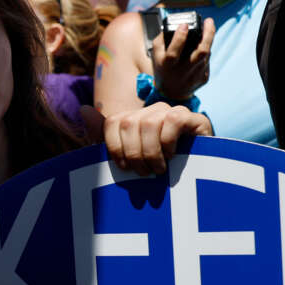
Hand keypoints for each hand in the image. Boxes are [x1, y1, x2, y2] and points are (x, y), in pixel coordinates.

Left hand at [85, 102, 212, 175]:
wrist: (200, 175)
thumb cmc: (160, 171)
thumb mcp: (131, 160)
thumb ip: (106, 138)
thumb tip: (83, 109)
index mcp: (135, 119)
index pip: (113, 121)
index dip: (114, 146)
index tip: (123, 167)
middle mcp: (152, 111)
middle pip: (129, 123)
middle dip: (133, 153)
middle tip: (143, 173)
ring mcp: (172, 112)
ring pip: (149, 122)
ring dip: (151, 151)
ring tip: (157, 169)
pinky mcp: (193, 118)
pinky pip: (173, 120)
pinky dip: (168, 142)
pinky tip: (172, 156)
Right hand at [152, 16, 215, 100]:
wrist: (172, 94)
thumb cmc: (163, 69)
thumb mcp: (156, 55)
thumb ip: (162, 39)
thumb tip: (176, 25)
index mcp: (168, 65)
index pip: (175, 50)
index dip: (180, 37)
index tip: (184, 25)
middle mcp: (183, 71)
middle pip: (201, 52)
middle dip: (208, 35)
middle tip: (209, 21)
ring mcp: (196, 76)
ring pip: (206, 54)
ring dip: (209, 39)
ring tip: (209, 28)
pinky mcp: (204, 78)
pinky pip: (207, 60)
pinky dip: (206, 51)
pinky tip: (203, 45)